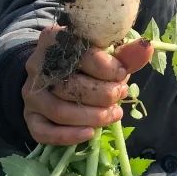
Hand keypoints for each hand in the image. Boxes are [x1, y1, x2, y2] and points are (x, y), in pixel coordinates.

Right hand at [23, 26, 153, 145]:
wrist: (53, 73)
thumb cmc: (85, 61)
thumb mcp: (104, 52)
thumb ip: (124, 54)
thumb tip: (146, 49)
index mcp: (54, 40)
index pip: (80, 55)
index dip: (107, 68)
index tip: (122, 75)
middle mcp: (37, 65)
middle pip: (70, 86)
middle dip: (102, 95)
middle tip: (120, 95)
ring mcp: (31, 93)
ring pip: (59, 110)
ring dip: (92, 116)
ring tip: (114, 114)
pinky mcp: (30, 117)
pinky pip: (43, 132)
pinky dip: (68, 136)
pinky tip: (90, 134)